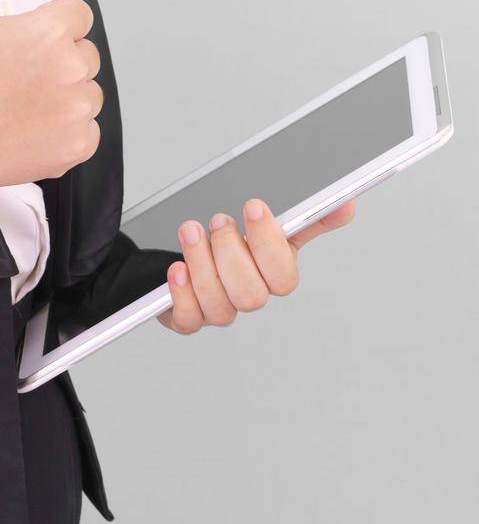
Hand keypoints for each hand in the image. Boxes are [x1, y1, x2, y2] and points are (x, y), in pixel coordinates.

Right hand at [0, 0, 103, 196]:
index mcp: (49, 32)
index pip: (76, 16)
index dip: (47, 27)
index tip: (21, 43)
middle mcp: (70, 71)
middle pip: (84, 53)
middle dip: (56, 60)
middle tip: (11, 74)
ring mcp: (75, 112)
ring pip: (87, 92)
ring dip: (62, 95)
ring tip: (18, 101)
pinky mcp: (74, 147)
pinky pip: (86, 130)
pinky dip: (63, 131)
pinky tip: (27, 126)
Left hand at [156, 197, 357, 332]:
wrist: (184, 258)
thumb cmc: (236, 245)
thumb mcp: (270, 226)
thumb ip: (305, 218)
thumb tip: (346, 204)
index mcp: (271, 275)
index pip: (283, 278)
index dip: (269, 245)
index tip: (253, 207)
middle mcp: (247, 296)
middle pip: (251, 296)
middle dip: (232, 254)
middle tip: (219, 220)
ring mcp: (218, 310)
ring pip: (220, 307)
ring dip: (203, 265)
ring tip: (191, 231)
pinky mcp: (187, 317)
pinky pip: (188, 320)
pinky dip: (182, 293)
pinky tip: (178, 268)